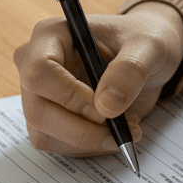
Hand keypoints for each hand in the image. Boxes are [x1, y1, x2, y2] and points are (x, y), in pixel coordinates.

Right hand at [13, 1, 182, 155]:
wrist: (145, 56)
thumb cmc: (142, 42)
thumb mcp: (149, 46)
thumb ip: (130, 70)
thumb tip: (107, 107)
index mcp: (50, 35)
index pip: (39, 73)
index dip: (70, 97)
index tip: (107, 110)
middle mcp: (34, 64)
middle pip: (38, 111)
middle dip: (82, 131)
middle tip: (122, 132)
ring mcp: (37, 95)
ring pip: (45, 135)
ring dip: (89, 142)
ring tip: (127, 128)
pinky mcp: (48, 119)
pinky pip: (59, 145)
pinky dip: (90, 147)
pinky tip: (115, 131)